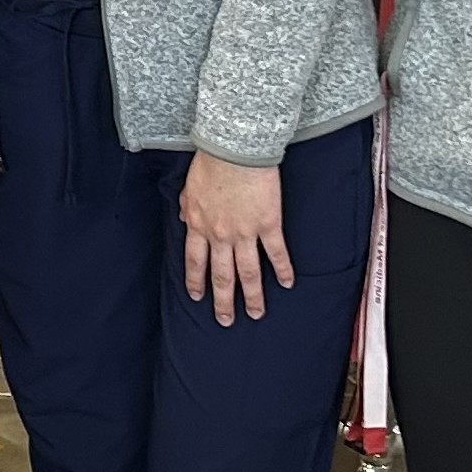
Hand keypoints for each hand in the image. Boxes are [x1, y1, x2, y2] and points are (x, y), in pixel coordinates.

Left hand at [180, 151, 293, 324]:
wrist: (234, 150)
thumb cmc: (212, 162)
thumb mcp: (189, 186)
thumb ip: (187, 206)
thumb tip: (184, 219)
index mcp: (199, 225)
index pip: (195, 261)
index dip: (197, 281)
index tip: (198, 297)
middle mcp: (220, 235)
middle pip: (222, 275)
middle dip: (223, 301)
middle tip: (225, 320)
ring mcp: (245, 233)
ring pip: (248, 272)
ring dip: (253, 296)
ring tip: (256, 313)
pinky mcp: (268, 224)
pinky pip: (276, 253)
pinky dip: (283, 270)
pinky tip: (288, 283)